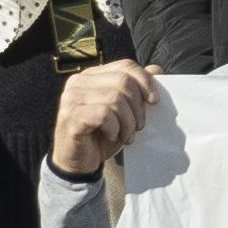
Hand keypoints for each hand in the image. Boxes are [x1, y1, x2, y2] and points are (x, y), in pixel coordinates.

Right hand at [50, 61, 156, 179]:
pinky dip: (114, 128)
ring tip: (126, 134)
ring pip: (115, 99)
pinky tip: (112, 136)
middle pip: (123, 81)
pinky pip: (104, 114)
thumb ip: (137, 89)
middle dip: (138, 107)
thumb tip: (157, 69)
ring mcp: (72, 99)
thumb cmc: (102, 133)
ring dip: (128, 122)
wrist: (79, 161)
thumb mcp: (124, 110)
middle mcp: (78, 83)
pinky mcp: (71, 117)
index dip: (145, 81)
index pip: (125, 66)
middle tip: (138, 126)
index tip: (154, 101)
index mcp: (92, 75)